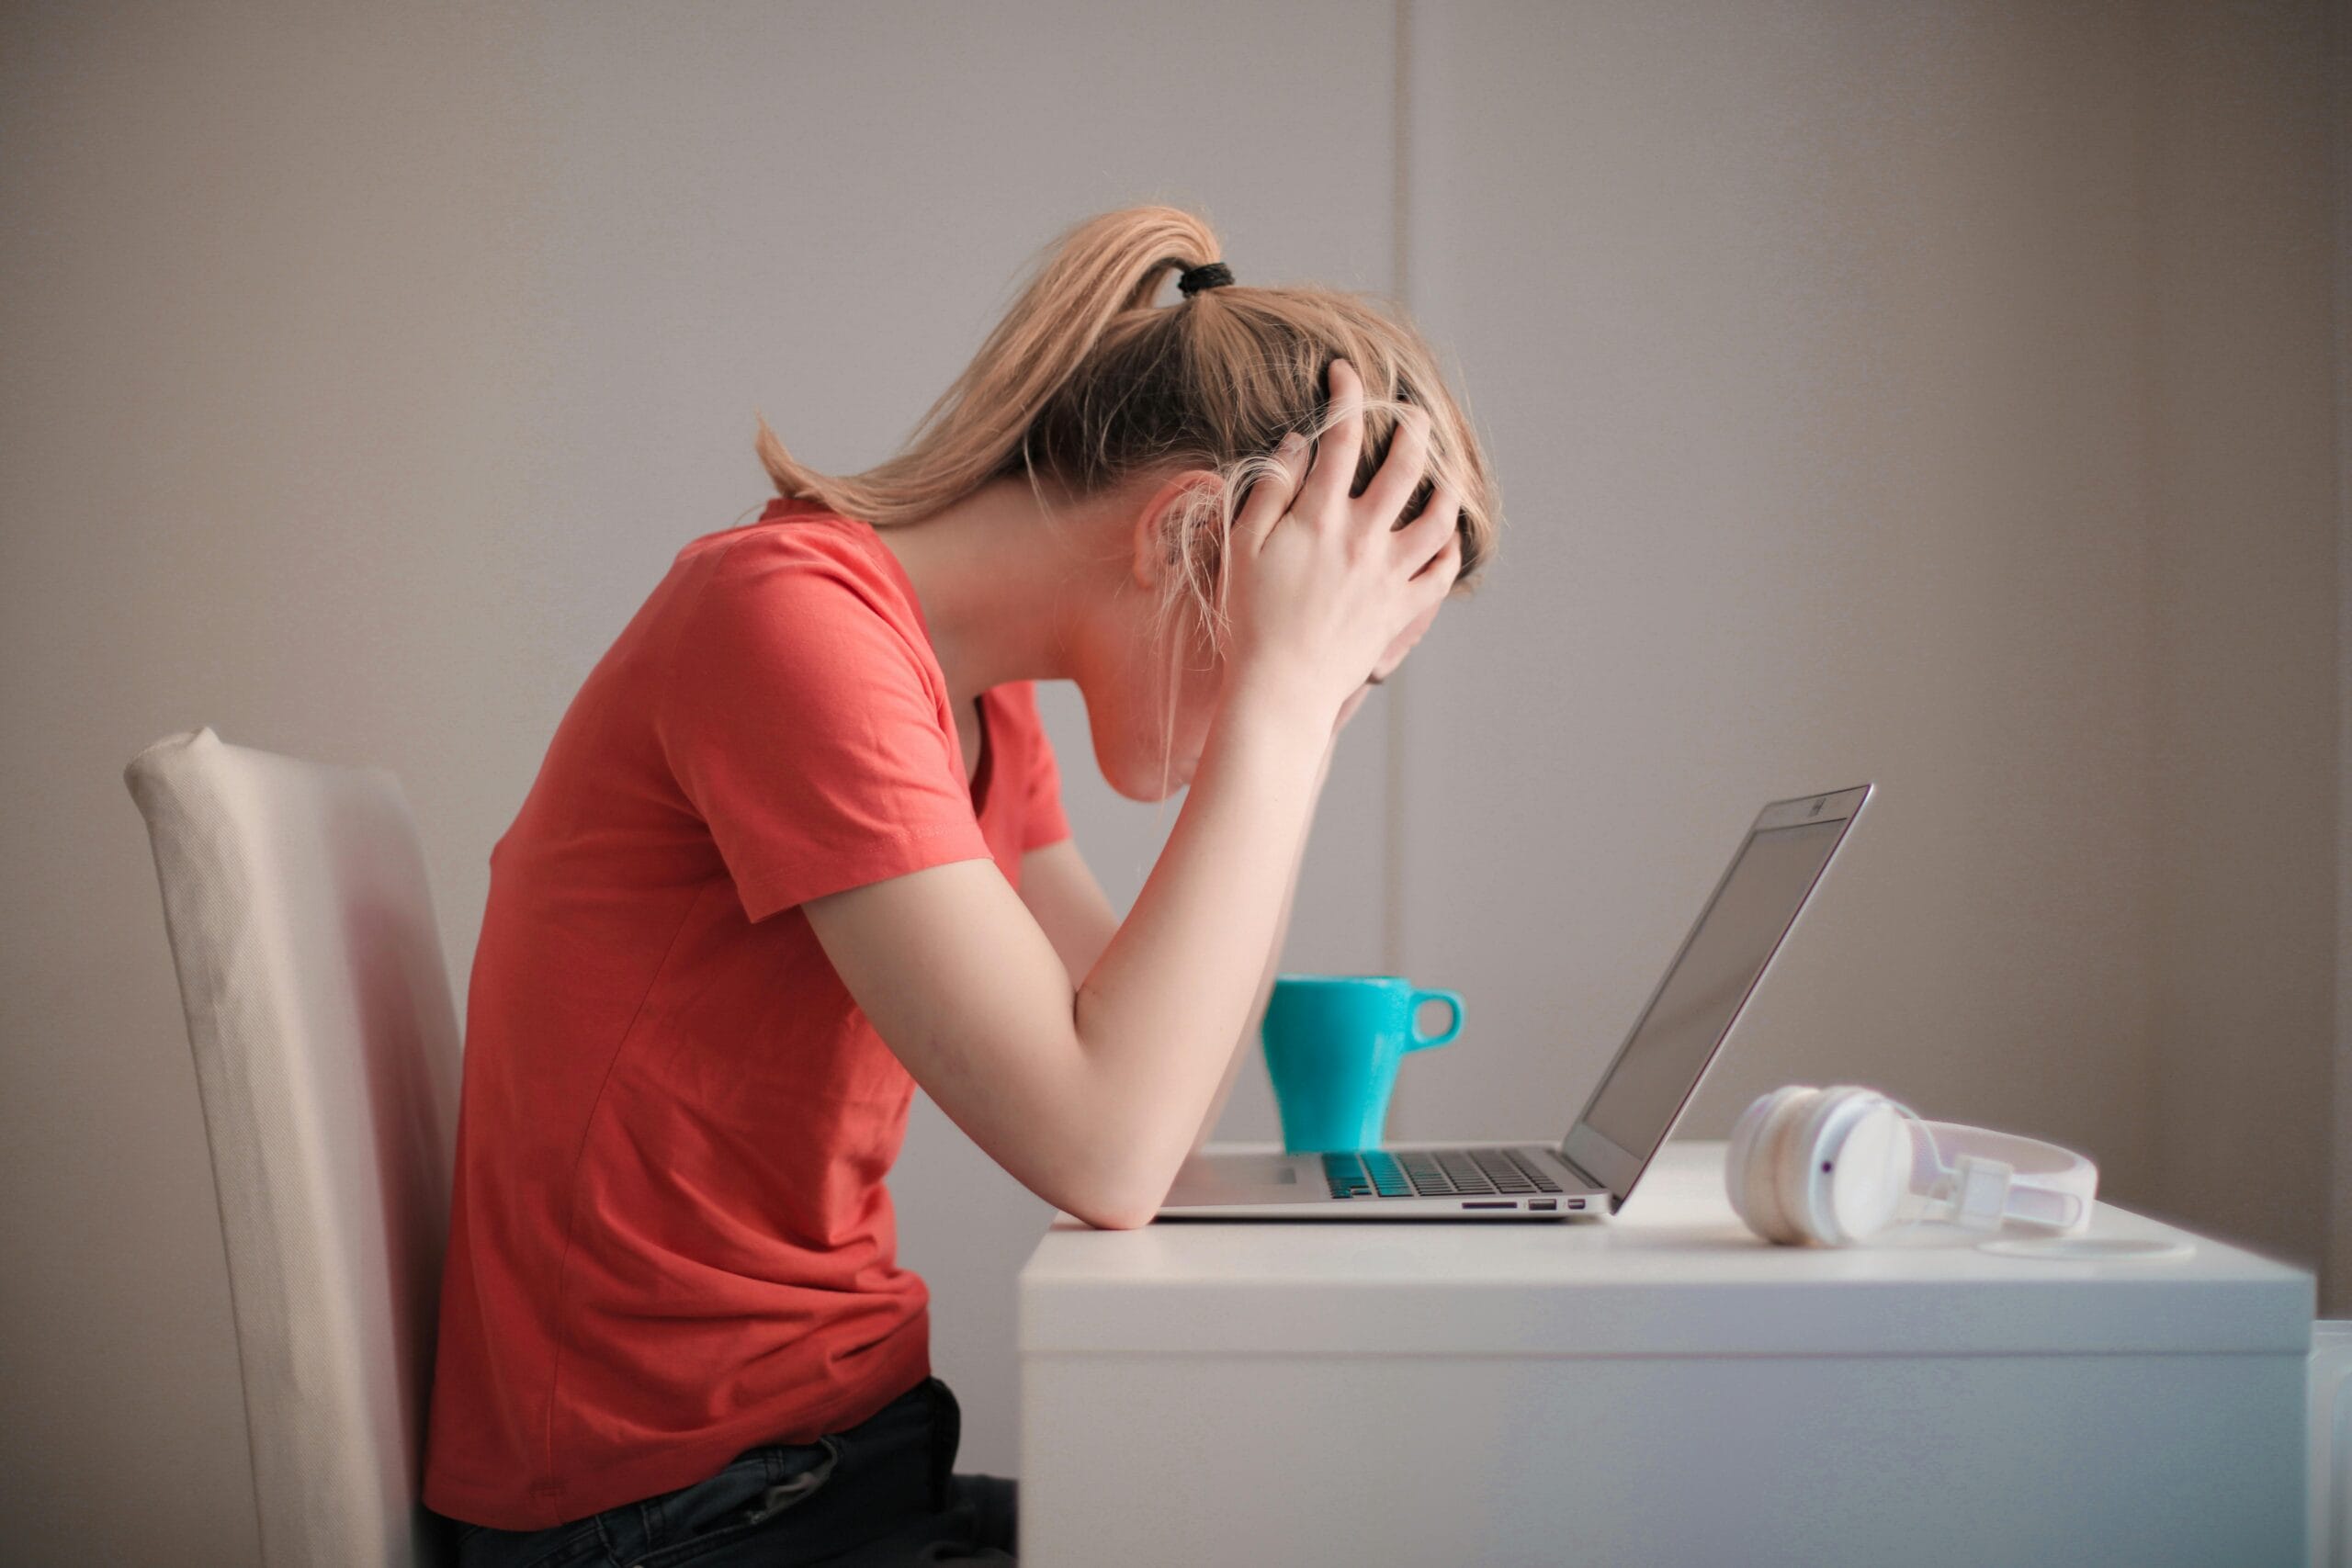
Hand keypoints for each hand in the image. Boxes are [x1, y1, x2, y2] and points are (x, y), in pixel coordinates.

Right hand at [1220, 357, 1463, 725]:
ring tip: (1444, 469)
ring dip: (1446, 484)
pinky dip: (1450, 547)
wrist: (1280, 688)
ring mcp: (1390, 574)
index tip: (1345, 371)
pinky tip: (1446, 534)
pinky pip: (1442, 573)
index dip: (1347, 394)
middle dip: (1413, 427)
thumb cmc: (1250, 619)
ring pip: (1439, 516)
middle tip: (1412, 412)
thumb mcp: (1242, 547)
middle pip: (1407, 466)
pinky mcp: (1402, 609)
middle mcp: (1364, 538)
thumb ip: (1271, 490)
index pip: (1341, 437)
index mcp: (1321, 517)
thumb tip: (1299, 445)